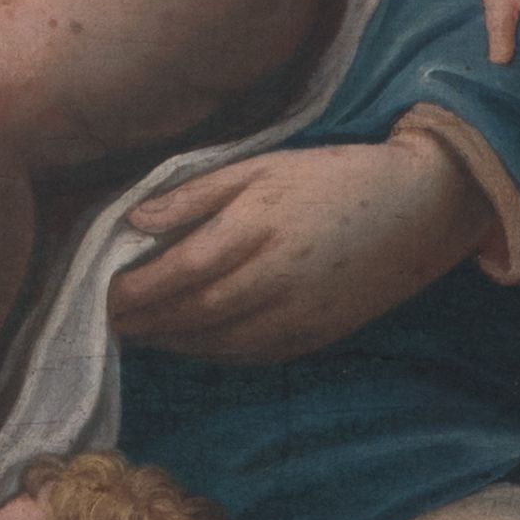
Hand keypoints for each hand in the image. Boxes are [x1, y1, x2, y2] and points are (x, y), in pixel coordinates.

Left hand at [110, 143, 473, 362]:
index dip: (134, 288)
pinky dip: (212, 352)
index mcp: (256, 229)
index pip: (178, 270)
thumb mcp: (263, 165)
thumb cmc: (333, 175)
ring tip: (139, 332)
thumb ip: (196, 194)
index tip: (101, 290)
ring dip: (171, 340)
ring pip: (218, 341)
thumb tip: (135, 219)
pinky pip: (251, 354)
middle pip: (192, 311)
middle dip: (144, 319)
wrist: (418, 209)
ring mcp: (298, 314)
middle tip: (108, 319)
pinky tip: (191, 342)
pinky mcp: (317, 335)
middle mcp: (274, 279)